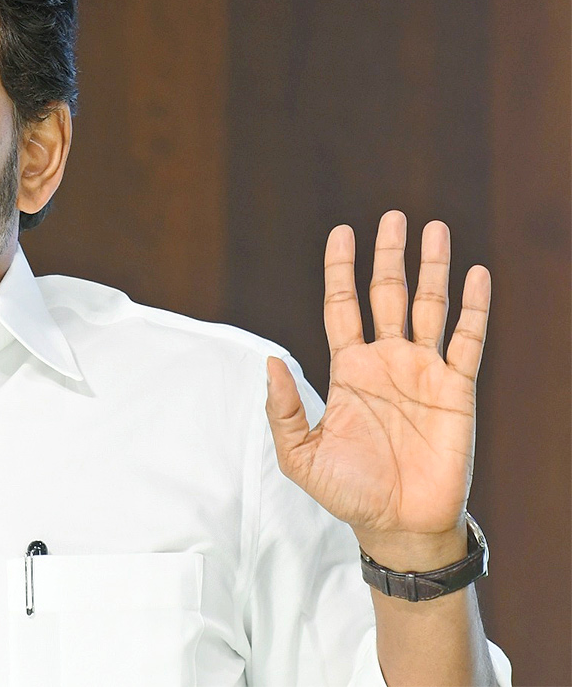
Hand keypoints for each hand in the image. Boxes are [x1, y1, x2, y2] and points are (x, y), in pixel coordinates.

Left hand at [265, 210, 490, 566]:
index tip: (341, 232)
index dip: (340, 269)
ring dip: (432, 268)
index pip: (342, 305)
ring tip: (434, 228)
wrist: (399, 525)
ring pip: (428, 306)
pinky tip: (473, 274)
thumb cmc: (348, 492)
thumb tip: (267, 360)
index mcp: (348, 369)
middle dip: (388, 255)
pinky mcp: (456, 388)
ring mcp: (423, 371)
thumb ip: (284, 408)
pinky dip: (472, 306)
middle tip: (392, 216)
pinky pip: (468, 339)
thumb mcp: (300, 453)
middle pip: (386, 294)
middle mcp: (386, 361)